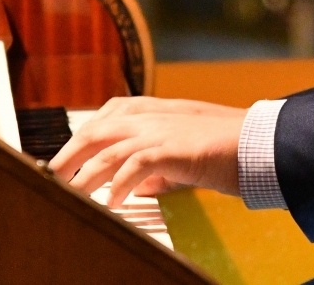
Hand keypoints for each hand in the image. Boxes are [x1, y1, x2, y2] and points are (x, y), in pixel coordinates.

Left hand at [47, 97, 245, 207]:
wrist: (260, 142)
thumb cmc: (226, 148)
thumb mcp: (183, 154)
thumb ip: (155, 166)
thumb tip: (133, 186)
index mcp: (153, 111)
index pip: (104, 118)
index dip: (79, 137)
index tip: (62, 159)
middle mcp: (151, 116)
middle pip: (96, 131)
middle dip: (70, 155)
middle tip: (52, 178)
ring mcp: (161, 130)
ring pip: (108, 149)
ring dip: (86, 175)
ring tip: (73, 195)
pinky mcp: (174, 148)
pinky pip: (136, 165)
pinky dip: (121, 184)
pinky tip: (114, 203)